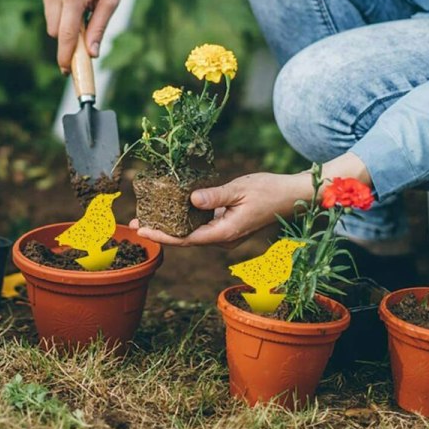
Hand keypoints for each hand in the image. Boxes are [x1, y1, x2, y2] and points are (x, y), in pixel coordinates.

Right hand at [39, 0, 150, 73]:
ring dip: (67, 27)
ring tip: (85, 13)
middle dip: (69, 41)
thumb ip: (99, 29)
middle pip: (56, 32)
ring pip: (52, 25)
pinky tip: (78, 5)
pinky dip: (63, 17)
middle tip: (87, 39)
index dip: (65, 55)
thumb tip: (92, 54)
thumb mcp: (111, 4)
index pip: (65, 34)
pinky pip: (51, 14)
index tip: (66, 70)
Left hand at [130, 172, 313, 247]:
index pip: (186, 239)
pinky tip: (175, 208)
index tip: (142, 231)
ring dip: (173, 225)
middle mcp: (224, 238)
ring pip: (194, 233)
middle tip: (136, 222)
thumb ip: (215, 196)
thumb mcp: (240, 189)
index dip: (162, 236)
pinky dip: (187, 219)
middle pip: (186, 238)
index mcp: (225, 233)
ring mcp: (227, 234)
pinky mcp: (229, 226)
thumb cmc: (269, 191)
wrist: (292, 197)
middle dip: (161, 231)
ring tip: (150, 215)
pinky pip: (203, 226)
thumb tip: (190, 199)